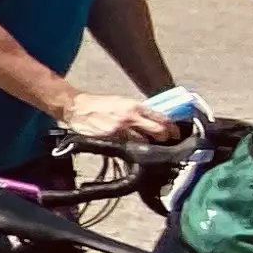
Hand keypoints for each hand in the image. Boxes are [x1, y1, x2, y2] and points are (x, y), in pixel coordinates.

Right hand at [62, 91, 185, 144]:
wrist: (76, 108)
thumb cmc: (98, 104)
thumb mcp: (121, 102)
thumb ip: (138, 111)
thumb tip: (153, 119)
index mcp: (135, 106)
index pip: (162, 118)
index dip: (172, 127)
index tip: (175, 133)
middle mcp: (130, 117)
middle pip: (158, 131)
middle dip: (165, 138)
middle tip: (166, 142)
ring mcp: (121, 130)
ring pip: (145, 142)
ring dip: (150, 146)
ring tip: (150, 147)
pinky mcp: (111, 140)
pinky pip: (128, 147)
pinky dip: (134, 150)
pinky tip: (134, 151)